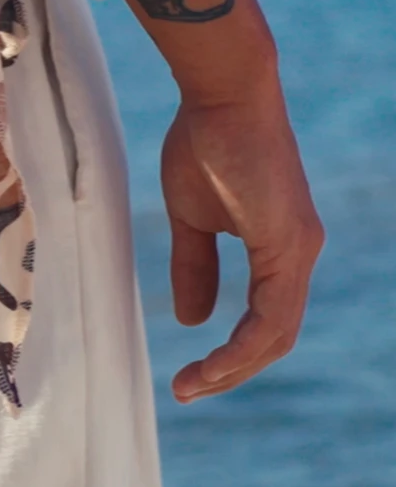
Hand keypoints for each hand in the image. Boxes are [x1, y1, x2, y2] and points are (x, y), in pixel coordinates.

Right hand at [160, 85, 323, 402]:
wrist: (221, 95)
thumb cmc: (204, 142)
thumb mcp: (191, 219)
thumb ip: (193, 267)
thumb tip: (193, 320)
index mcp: (281, 248)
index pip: (266, 322)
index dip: (230, 355)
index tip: (188, 376)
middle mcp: (300, 253)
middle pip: (275, 338)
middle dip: (231, 373)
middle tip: (187, 391)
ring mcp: (300, 249)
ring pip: (277, 334)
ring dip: (234, 369)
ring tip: (191, 386)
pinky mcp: (290, 243)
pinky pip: (273, 315)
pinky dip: (242, 347)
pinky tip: (213, 361)